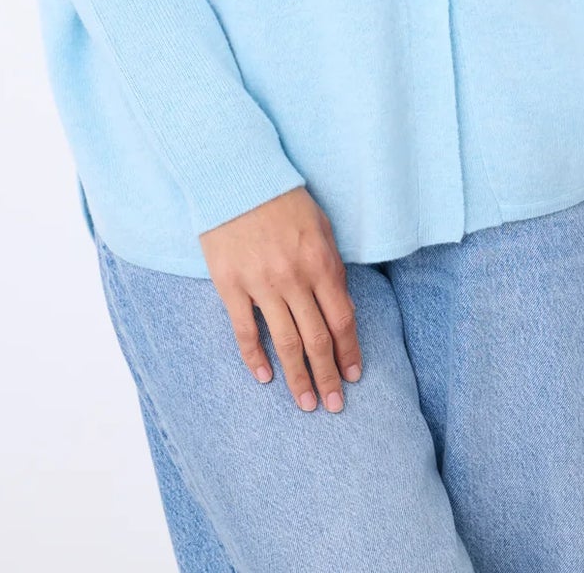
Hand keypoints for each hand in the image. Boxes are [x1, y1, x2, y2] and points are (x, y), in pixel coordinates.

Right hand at [199, 184, 362, 412]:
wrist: (236, 177)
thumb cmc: (283, 199)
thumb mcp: (321, 226)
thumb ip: (332, 267)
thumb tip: (341, 307)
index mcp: (321, 263)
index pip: (342, 320)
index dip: (349, 352)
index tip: (353, 376)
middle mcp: (294, 279)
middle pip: (317, 339)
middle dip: (328, 376)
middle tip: (333, 406)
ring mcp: (261, 285)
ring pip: (285, 342)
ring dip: (297, 377)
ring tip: (305, 403)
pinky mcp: (231, 286)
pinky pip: (245, 331)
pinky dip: (254, 357)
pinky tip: (264, 377)